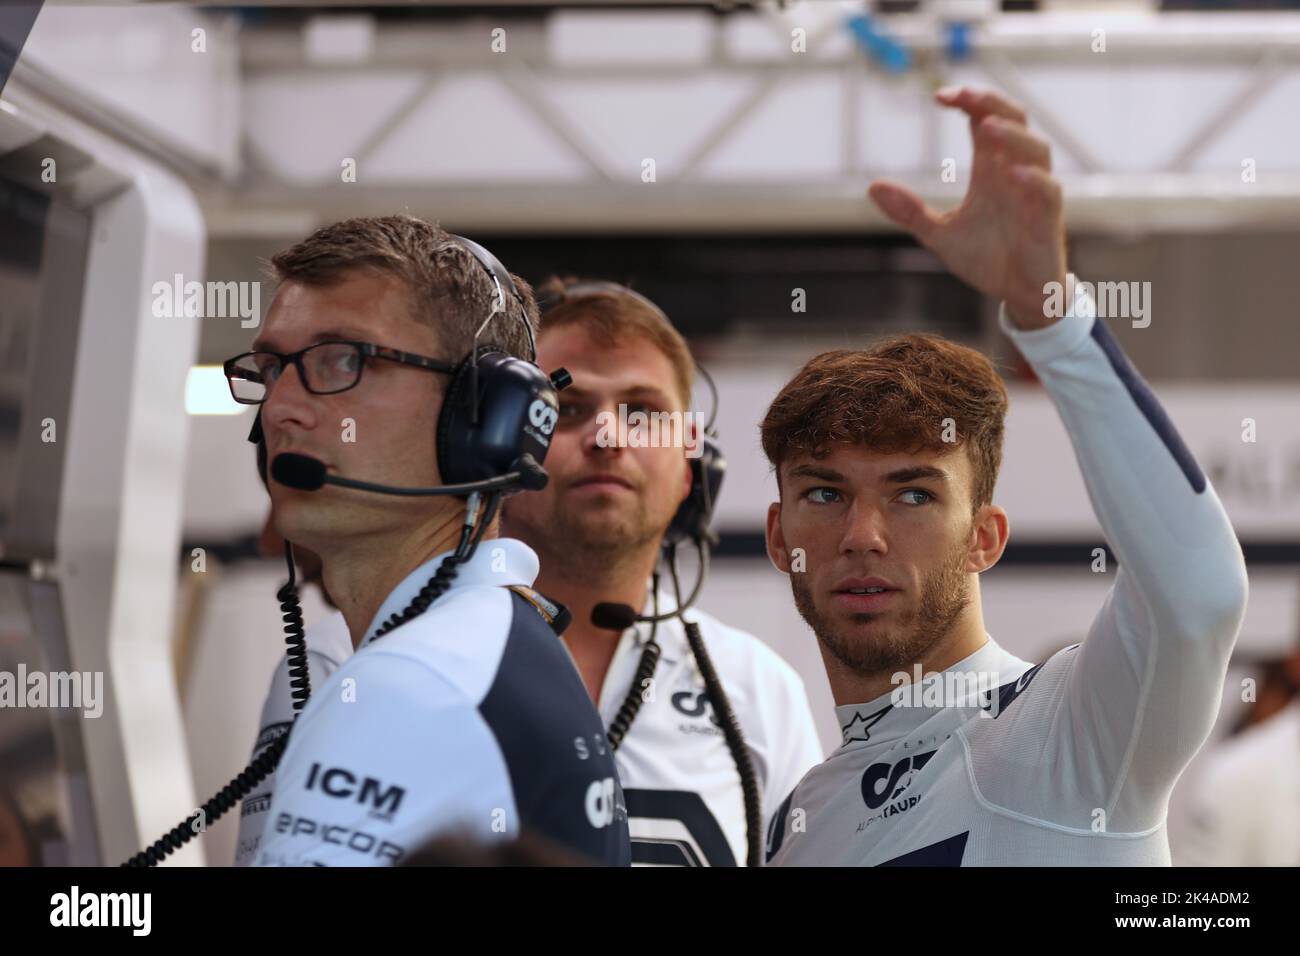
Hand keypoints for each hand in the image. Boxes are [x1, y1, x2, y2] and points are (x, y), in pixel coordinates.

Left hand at [867, 86, 1066, 329]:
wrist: (1019, 293)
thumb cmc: (986, 257)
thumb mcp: (939, 234)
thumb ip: (909, 211)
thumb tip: (872, 186)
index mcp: (991, 168)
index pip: (984, 119)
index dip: (969, 101)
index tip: (939, 96)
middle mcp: (1015, 171)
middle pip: (1014, 119)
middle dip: (991, 102)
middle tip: (963, 94)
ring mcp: (1035, 192)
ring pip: (1036, 148)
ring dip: (1013, 135)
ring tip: (986, 127)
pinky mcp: (1048, 218)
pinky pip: (1048, 190)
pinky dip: (1033, 180)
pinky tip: (1013, 175)